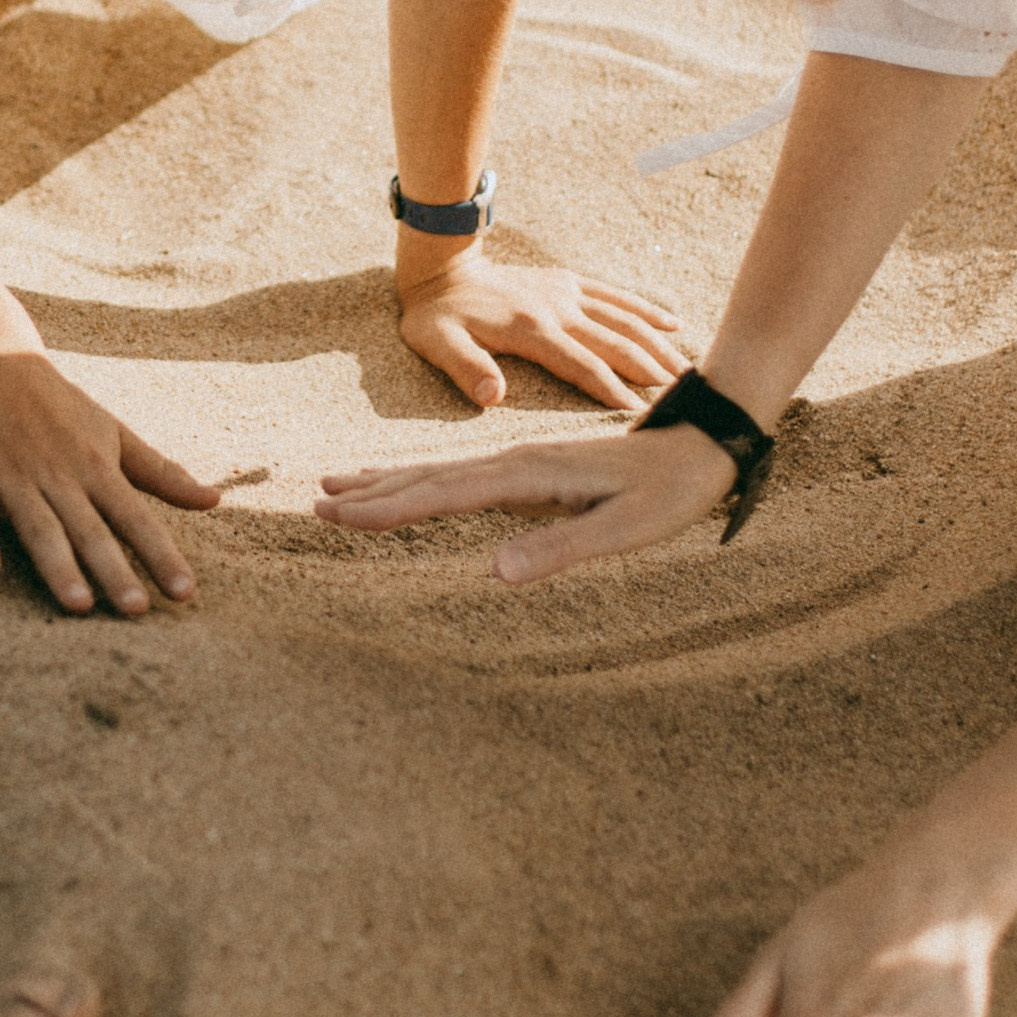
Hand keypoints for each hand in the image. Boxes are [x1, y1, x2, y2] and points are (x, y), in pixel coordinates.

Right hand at [0, 342, 219, 616]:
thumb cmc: (60, 405)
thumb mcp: (114, 434)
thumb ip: (160, 472)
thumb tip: (214, 501)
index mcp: (97, 468)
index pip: (136, 518)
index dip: (161, 555)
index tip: (184, 592)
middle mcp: (59, 476)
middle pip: (91, 530)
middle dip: (114, 571)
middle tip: (137, 611)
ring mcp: (13, 476)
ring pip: (40, 528)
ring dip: (59, 566)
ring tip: (78, 604)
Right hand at [317, 417, 732, 582]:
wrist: (703, 445)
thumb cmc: (668, 491)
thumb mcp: (624, 528)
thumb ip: (560, 548)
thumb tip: (494, 571)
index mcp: (526, 474)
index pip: (442, 493)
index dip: (388, 508)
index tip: (337, 516)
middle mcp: (513, 462)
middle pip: (427, 477)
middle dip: (371, 493)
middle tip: (314, 504)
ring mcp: (520, 464)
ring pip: (438, 473)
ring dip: (388, 483)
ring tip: (338, 488)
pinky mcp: (531, 472)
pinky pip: (461, 478)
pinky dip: (423, 482)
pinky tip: (413, 488)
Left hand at [396, 248, 685, 414]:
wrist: (440, 271)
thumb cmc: (435, 319)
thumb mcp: (437, 345)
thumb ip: (465, 368)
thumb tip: (491, 396)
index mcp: (530, 329)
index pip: (581, 364)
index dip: (612, 389)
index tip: (641, 414)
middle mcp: (557, 307)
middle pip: (615, 341)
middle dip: (650, 370)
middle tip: (684, 398)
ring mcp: (565, 292)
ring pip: (623, 319)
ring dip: (657, 344)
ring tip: (688, 372)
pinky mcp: (567, 282)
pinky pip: (614, 295)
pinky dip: (644, 309)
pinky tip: (673, 323)